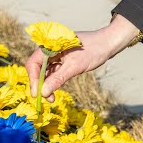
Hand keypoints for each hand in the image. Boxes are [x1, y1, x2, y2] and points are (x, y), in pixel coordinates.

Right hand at [24, 14, 142, 99]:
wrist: (109, 43)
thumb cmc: (93, 51)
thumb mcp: (74, 67)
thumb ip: (58, 79)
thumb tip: (43, 93)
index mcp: (49, 45)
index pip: (33, 63)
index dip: (33, 79)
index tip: (36, 94)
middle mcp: (50, 49)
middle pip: (37, 68)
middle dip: (40, 84)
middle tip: (45, 99)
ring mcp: (57, 54)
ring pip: (46, 72)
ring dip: (47, 85)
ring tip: (52, 98)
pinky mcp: (63, 59)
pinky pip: (54, 71)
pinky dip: (53, 81)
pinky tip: (54, 91)